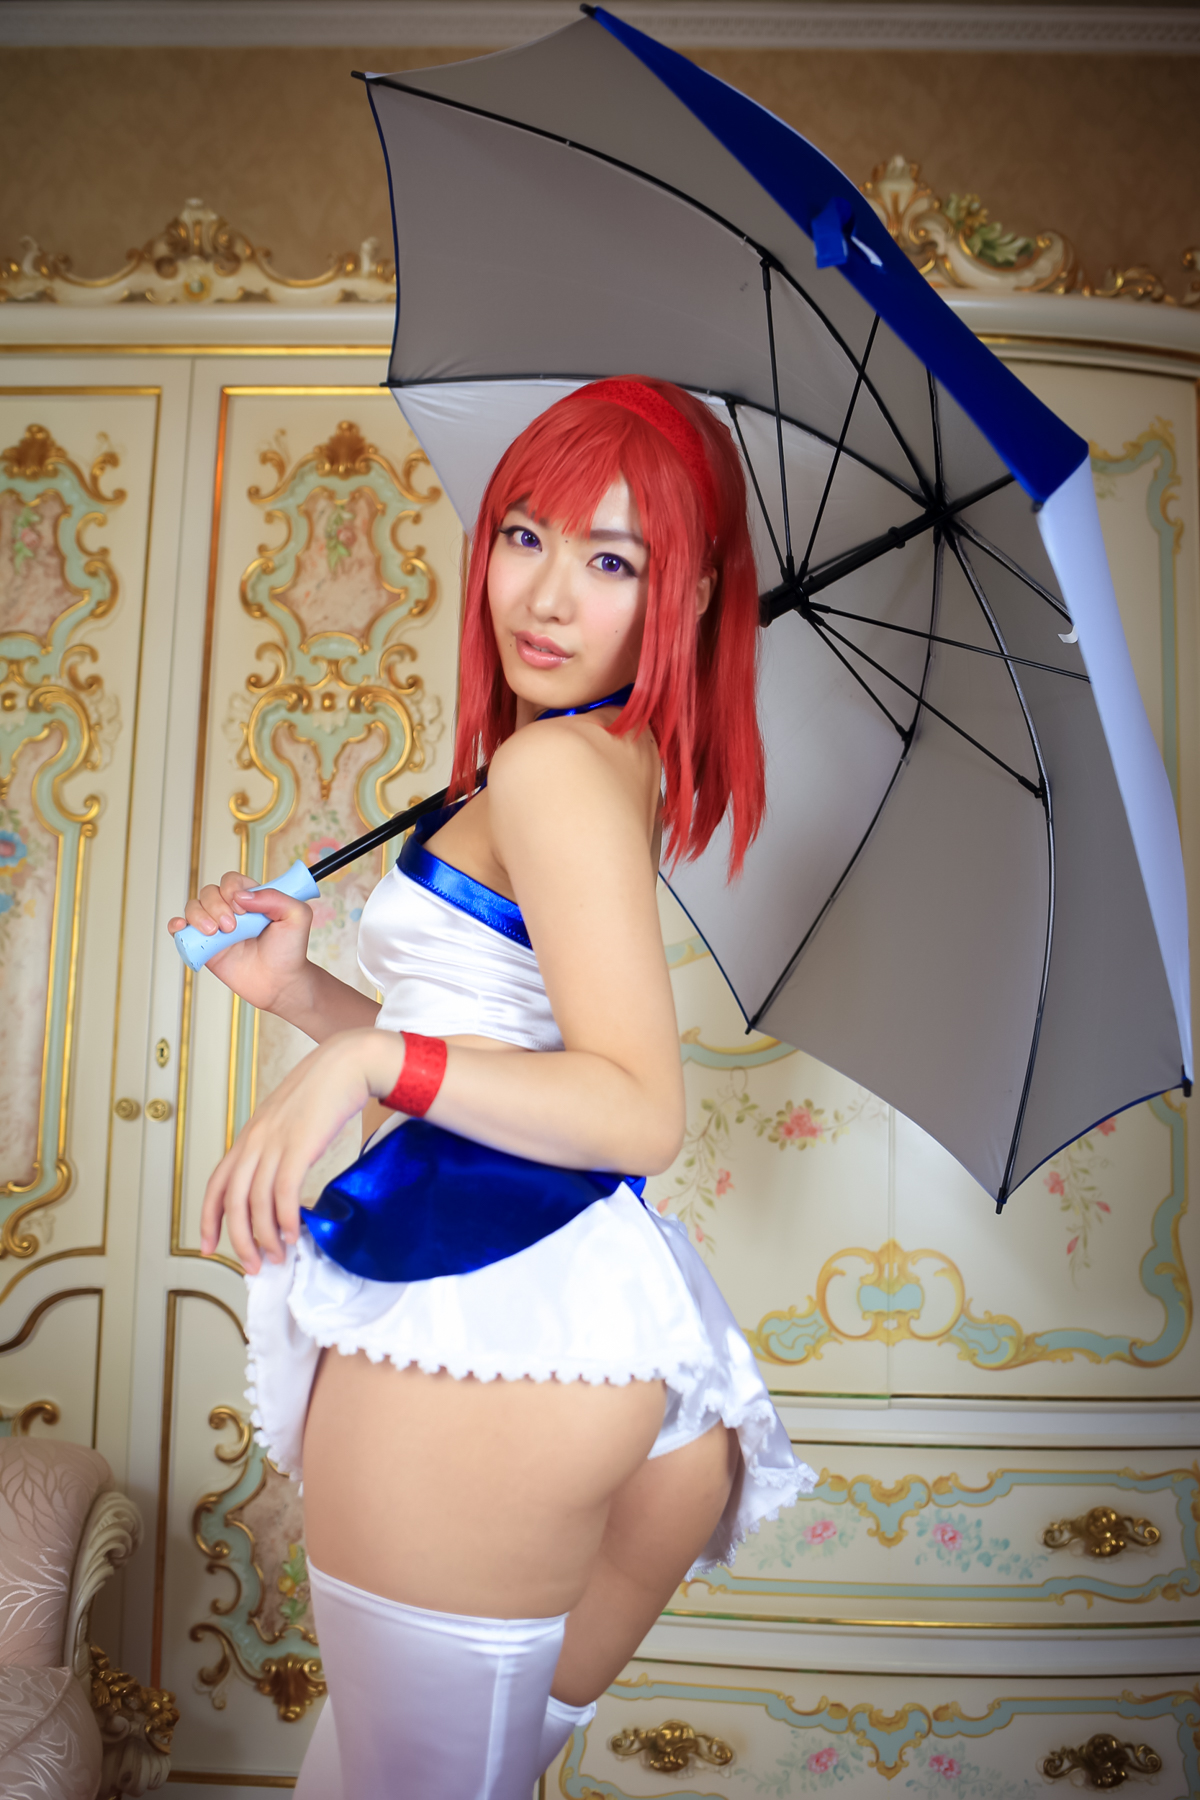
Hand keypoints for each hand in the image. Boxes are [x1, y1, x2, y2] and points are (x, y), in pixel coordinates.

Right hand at [168, 872, 314, 1013]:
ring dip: (198, 915)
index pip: (231, 881)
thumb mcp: (297, 917)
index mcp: (252, 898)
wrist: (280, 983)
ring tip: (214, 933)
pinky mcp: (205, 946)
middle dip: (216, 906)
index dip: (232, 890)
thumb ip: (276, 898)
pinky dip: (176, 925)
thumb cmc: (289, 951)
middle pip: (209, 892)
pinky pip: (182, 929)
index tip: (244, 909)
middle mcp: (231, 910)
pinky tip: (182, 928)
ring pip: (193, 907)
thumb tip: (241, 896)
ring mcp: (216, 927)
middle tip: (232, 927)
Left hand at [200, 1029, 400, 1270]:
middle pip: (232, 1201)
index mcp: (250, 1136)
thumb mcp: (289, 1119)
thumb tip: (280, 1181)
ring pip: (256, 1202)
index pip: (216, 1184)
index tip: (209, 1246)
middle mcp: (255, 1141)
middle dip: (239, 1240)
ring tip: (278, 1255)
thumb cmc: (324, 1090)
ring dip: (265, 1236)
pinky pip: (284, 1192)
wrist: (347, 1063)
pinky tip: (294, 1233)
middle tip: (252, 1265)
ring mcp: (275, 1142)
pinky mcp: (299, 1145)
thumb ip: (278, 1145)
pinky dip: (287, 1219)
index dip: (208, 1219)